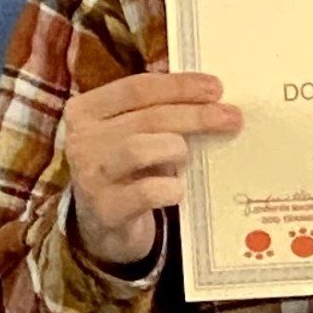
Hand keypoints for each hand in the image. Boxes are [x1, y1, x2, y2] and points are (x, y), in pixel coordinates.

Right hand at [64, 71, 241, 266]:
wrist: (100, 227)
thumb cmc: (124, 171)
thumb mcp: (129, 134)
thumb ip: (154, 111)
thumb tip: (208, 94)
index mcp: (86, 110)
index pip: (136, 88)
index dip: (179, 85)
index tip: (216, 87)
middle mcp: (82, 140)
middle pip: (147, 117)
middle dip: (195, 114)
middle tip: (230, 117)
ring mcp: (91, 176)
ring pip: (140, 149)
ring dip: (175, 148)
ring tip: (187, 156)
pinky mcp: (106, 211)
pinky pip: (145, 193)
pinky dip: (169, 188)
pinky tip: (178, 189)